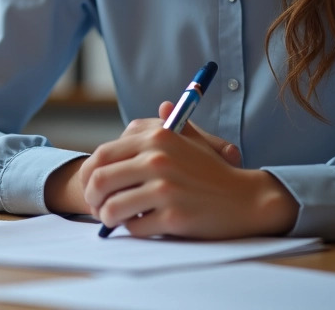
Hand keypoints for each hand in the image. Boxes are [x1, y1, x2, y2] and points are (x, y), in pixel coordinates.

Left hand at [77, 102, 297, 238]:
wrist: (246, 199)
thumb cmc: (212, 171)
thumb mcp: (190, 140)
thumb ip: (168, 124)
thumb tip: (163, 104)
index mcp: (155, 138)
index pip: (101, 155)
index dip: (87, 174)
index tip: (89, 187)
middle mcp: (157, 160)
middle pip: (100, 181)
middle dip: (91, 198)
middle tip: (96, 208)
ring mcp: (166, 189)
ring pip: (112, 208)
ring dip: (107, 218)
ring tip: (114, 220)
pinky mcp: (174, 217)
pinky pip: (135, 228)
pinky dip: (132, 230)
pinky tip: (143, 224)